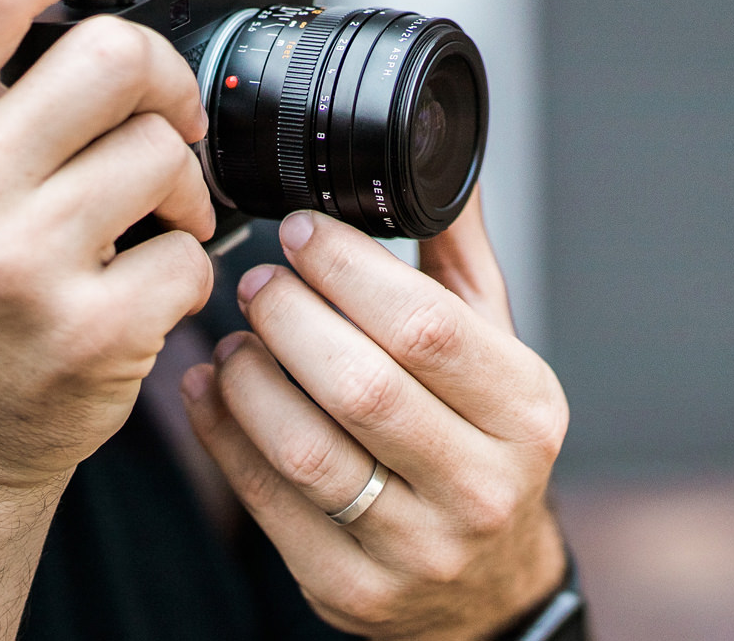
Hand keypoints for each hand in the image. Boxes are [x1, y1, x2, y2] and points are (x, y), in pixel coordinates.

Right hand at [0, 0, 216, 487]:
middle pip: (114, 57)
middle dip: (162, 83)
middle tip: (159, 122)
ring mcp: (19, 264)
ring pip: (163, 155)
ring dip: (179, 186)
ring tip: (147, 218)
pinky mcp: (86, 333)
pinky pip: (190, 255)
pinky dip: (186, 269)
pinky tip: (142, 285)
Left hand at [182, 194, 570, 639]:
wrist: (485, 589)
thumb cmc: (480, 448)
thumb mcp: (495, 351)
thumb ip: (455, 257)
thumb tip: (423, 144)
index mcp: (525, 410)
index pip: (427, 327)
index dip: (349, 271)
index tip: (304, 232)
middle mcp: (483, 484)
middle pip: (362, 386)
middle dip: (290, 319)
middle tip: (257, 281)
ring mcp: (418, 547)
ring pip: (307, 449)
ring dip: (250, 379)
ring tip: (232, 337)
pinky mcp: (352, 589)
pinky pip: (266, 503)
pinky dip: (223, 436)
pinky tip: (208, 391)